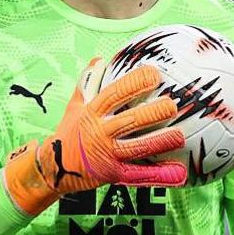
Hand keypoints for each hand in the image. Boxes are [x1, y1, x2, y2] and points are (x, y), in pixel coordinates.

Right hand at [3, 57, 186, 215]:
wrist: (54, 168)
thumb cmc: (69, 132)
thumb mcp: (74, 106)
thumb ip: (88, 83)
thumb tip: (99, 59)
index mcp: (92, 113)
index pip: (114, 94)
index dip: (134, 83)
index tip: (153, 73)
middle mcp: (99, 133)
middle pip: (128, 121)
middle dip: (151, 113)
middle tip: (172, 105)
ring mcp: (107, 155)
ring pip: (136, 148)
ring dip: (159, 142)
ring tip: (180, 136)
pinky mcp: (113, 175)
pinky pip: (138, 175)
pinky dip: (159, 175)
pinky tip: (179, 173)